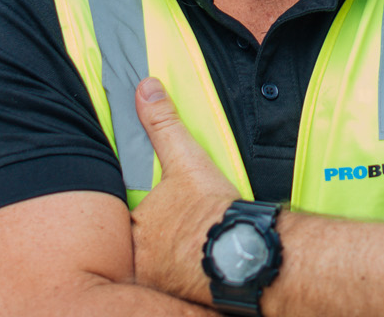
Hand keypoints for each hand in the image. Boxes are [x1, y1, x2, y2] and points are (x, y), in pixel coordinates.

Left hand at [126, 76, 243, 304]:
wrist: (248, 251)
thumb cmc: (215, 207)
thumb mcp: (186, 159)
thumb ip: (162, 123)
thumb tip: (145, 86)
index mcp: (138, 226)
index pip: (135, 220)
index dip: (153, 217)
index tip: (172, 216)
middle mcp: (143, 258)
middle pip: (145, 247)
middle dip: (162, 243)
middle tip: (187, 236)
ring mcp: (163, 281)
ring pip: (163, 269)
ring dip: (176, 263)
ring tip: (199, 252)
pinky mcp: (185, 298)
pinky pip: (181, 289)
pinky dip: (191, 281)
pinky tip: (208, 271)